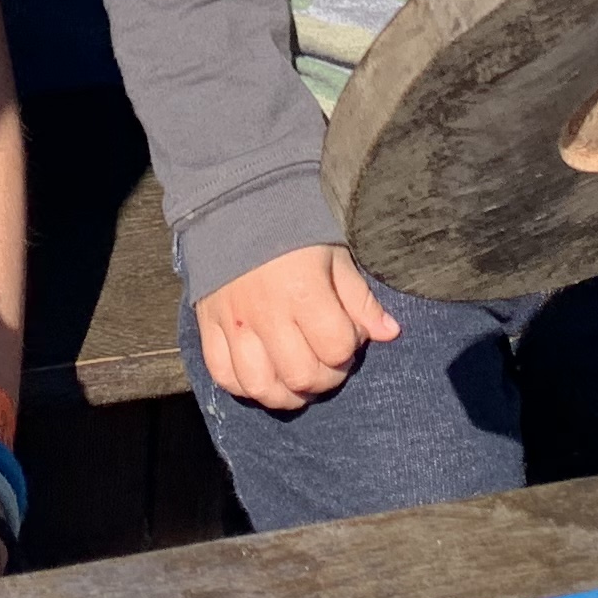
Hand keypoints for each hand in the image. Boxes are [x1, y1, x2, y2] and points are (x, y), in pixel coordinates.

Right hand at [194, 244, 400, 412]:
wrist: (235, 203)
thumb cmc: (294, 228)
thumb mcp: (335, 254)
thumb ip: (360, 298)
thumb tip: (389, 333)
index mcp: (303, 291)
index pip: (336, 348)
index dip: (351, 347)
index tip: (348, 331)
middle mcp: (266, 314)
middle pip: (302, 376)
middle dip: (325, 377)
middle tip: (327, 359)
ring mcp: (234, 324)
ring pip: (261, 386)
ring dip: (287, 394)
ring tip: (298, 381)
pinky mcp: (208, 326)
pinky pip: (223, 375)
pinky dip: (245, 387)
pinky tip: (264, 378)